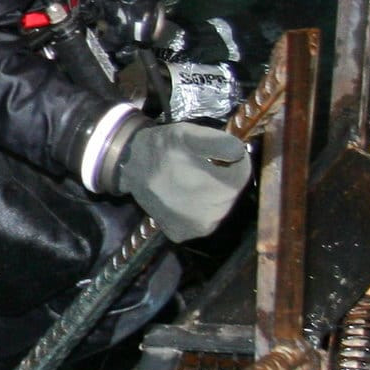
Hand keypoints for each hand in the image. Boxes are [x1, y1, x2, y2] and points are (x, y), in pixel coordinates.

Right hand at [110, 122, 250, 241]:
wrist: (127, 167)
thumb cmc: (161, 147)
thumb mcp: (188, 134)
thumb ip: (217, 142)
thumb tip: (239, 152)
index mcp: (217, 188)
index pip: (241, 174)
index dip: (233, 161)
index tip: (218, 153)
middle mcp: (210, 215)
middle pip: (230, 193)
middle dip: (221, 177)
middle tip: (200, 165)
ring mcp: (195, 228)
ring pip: (217, 207)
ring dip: (210, 193)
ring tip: (190, 179)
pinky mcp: (181, 234)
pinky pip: (200, 220)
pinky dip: (196, 207)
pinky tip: (182, 196)